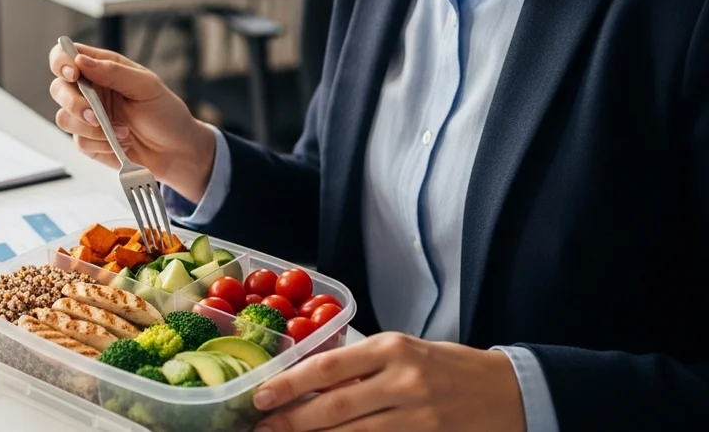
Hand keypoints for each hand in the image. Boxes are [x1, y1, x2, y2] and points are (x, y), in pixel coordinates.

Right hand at [48, 42, 215, 198]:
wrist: (175, 150)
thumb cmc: (165, 113)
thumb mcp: (146, 86)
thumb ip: (114, 72)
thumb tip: (82, 60)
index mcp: (102, 69)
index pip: (67, 56)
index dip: (61, 61)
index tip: (72, 73)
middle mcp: (90, 91)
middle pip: (58, 88)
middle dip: (73, 103)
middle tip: (95, 115)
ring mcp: (87, 117)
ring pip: (64, 118)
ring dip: (92, 128)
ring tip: (122, 132)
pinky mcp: (88, 141)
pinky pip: (79, 142)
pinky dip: (101, 144)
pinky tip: (120, 143)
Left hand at [252, 333, 525, 431]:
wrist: (509, 392)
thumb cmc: (449, 367)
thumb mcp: (406, 352)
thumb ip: (362, 366)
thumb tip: (308, 383)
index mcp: (393, 348)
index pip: (328, 367)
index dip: (289, 384)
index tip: (261, 397)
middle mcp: (403, 381)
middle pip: (334, 408)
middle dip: (292, 422)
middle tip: (261, 429)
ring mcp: (418, 417)